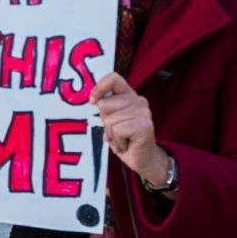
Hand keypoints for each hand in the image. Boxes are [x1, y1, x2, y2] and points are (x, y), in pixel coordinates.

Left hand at [92, 73, 170, 187]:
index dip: (99, 87)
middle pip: (104, 104)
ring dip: (111, 134)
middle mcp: (138, 101)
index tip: (93, 101)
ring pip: (109, 120)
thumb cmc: (124, 138)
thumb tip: (93, 100)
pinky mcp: (144, 126)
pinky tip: (127, 144)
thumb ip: (105, 107)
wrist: (142, 159)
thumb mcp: (111, 119)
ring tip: (122, 138)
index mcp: (129, 95)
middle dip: (105, 121)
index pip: (113, 78)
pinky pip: (116, 131)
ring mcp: (143, 113)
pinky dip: (117, 142)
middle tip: (117, 130)